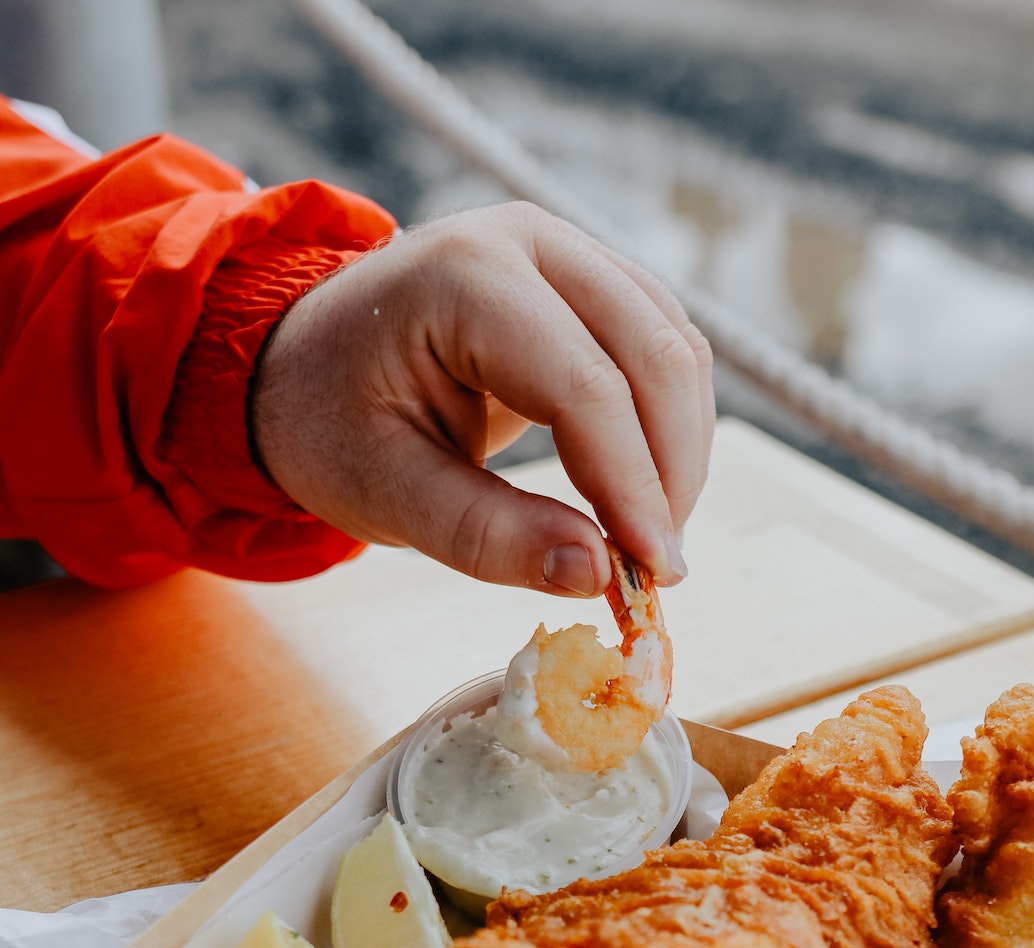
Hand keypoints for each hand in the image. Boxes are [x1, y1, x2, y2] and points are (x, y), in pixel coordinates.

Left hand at [251, 203, 713, 596]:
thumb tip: (595, 574)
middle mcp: (528, 240)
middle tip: (659, 570)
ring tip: (648, 539)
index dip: (631, 485)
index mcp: (463, 278)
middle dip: (671, 472)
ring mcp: (567, 249)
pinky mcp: (591, 278)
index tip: (649, 574)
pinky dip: (669, 426)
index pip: (586, 385)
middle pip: (654, 352)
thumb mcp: (386, 495)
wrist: (304, 365)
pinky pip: (664, 346)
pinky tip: (643, 494)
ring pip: (677, 347)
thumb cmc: (330, 426)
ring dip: (681, 451)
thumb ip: (487, 536)